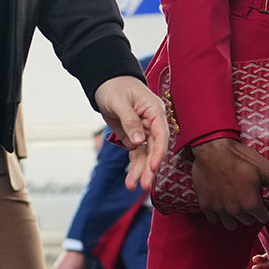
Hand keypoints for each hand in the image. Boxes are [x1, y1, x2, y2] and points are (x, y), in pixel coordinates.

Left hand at [94, 77, 166, 191]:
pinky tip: (130, 180)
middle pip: (154, 149)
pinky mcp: (134, 138)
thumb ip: (130, 122)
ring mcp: (144, 132)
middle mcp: (152, 124)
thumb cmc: (115, 86)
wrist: (106, 82)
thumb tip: (139, 141)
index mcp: (154, 111)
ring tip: (132, 186)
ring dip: (140, 171)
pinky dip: (133, 167)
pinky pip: (136, 155)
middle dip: (149, 168)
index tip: (153, 167)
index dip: (158, 152)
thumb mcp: (120, 102)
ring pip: (145, 155)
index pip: (161, 135)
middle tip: (143, 185)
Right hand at [191, 137, 268, 230]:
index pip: (263, 218)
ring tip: (236, 203)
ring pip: (230, 224)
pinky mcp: (205, 204)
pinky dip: (218, 214)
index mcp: (250, 203)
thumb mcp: (264, 169)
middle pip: (247, 221)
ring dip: (235, 217)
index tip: (262, 202)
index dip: (265, 209)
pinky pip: (213, 219)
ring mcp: (219, 209)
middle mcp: (235, 210)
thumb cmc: (239, 156)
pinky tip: (222, 202)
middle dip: (250, 212)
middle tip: (249, 198)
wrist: (212, 148)